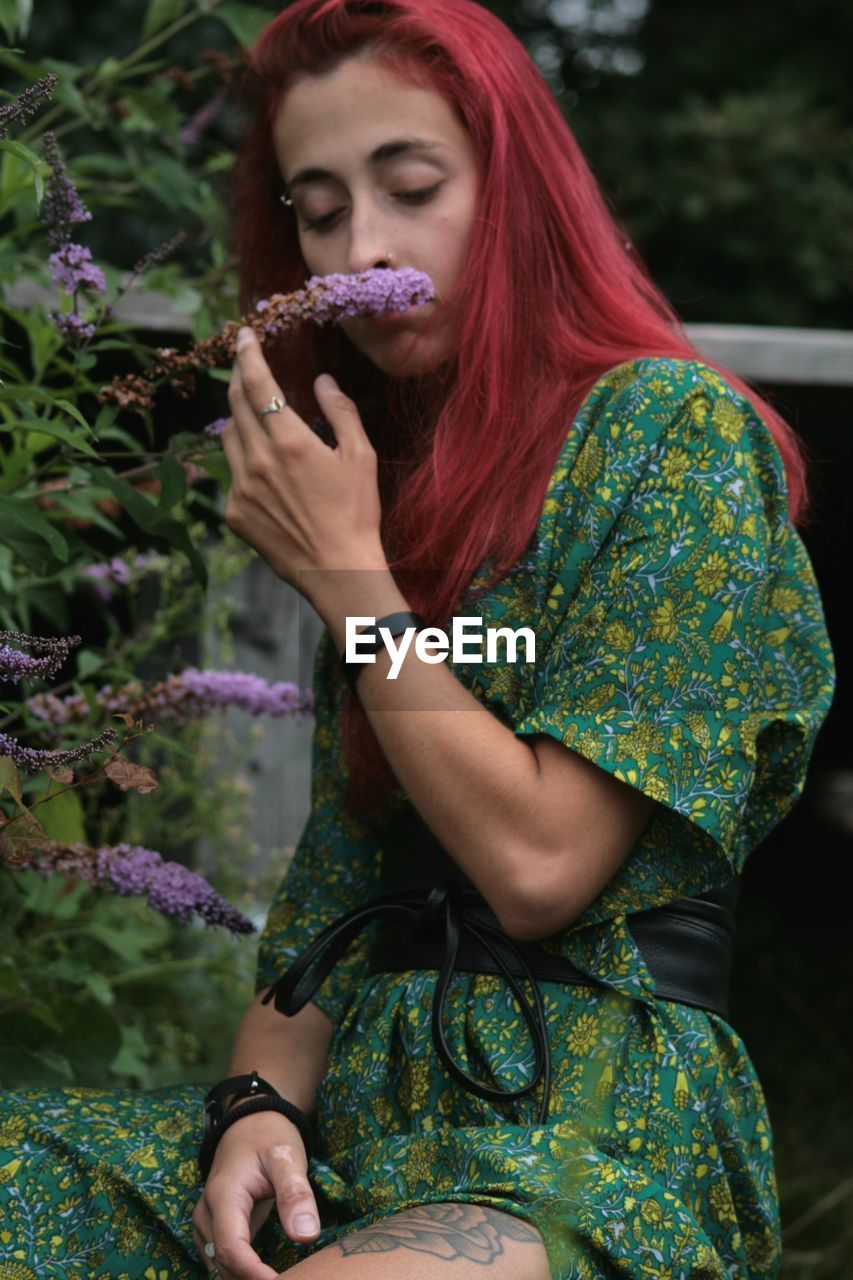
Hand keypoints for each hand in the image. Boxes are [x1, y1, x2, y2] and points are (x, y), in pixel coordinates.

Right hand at [191, 1111, 320, 1279]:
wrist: (250, 1122)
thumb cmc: (269, 1136)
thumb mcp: (287, 1157)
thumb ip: (296, 1194)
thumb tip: (306, 1236)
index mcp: (223, 1195)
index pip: (230, 1249)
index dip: (254, 1274)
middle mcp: (207, 1213)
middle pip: (223, 1264)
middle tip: (293, 1278)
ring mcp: (206, 1222)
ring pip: (220, 1267)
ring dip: (246, 1278)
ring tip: (285, 1275)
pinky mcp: (214, 1228)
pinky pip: (223, 1260)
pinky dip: (243, 1272)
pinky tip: (268, 1275)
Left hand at [221, 327, 387, 594]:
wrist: (338, 570)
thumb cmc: (356, 513)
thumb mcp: (360, 457)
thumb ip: (340, 412)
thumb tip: (322, 381)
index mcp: (290, 441)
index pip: (258, 383)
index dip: (247, 353)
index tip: (243, 334)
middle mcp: (258, 460)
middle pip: (235, 403)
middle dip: (238, 375)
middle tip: (243, 359)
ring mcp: (241, 487)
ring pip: (228, 437)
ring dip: (238, 417)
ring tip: (256, 413)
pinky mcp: (234, 512)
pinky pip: (231, 472)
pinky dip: (242, 458)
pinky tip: (263, 465)